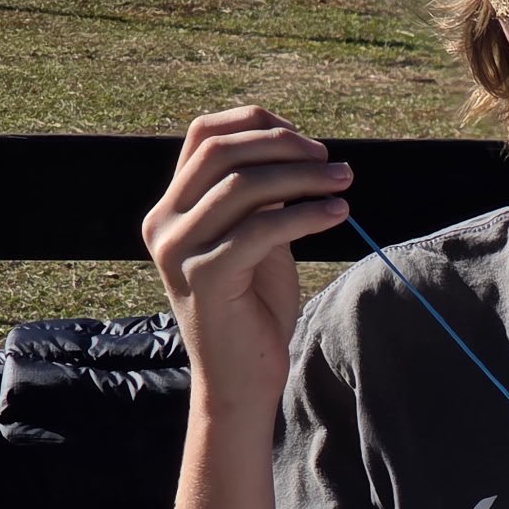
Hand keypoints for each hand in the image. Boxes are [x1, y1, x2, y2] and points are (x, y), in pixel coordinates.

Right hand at [143, 105, 352, 418]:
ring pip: (243, 185)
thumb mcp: (257, 243)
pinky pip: (261, 229)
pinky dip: (305, 214)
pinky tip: (337, 213)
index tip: (306, 143)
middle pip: (222, 152)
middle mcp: (164, 223)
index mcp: (171, 208)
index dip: (257, 126)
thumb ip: (261, 200)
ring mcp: (179, 250)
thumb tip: (295, 152)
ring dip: (303, 178)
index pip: (204, 136)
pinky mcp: (206, 277)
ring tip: (344, 183)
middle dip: (284, 148)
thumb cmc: (255, 314)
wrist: (240, 382)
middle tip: (332, 162)